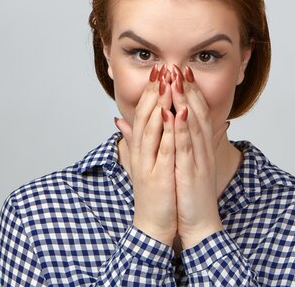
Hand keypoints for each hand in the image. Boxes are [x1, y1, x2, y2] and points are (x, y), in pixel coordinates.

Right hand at [114, 65, 176, 245]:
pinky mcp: (159, 175)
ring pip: (153, 128)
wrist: (154, 225)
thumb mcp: (143, 162)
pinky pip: (164, 149)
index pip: (144, 114)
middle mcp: (142, 153)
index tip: (159, 72)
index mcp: (142, 149)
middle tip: (162, 68)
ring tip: (167, 82)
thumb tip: (120, 120)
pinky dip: (168, 130)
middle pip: (146, 116)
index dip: (151, 92)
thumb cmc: (155, 194)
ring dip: (160, 104)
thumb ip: (134, 141)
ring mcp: (149, 163)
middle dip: (155, 91)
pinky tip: (174, 113)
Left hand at [169, 65, 227, 248]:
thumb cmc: (191, 195)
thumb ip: (178, 142)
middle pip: (197, 113)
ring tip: (176, 82)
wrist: (200, 224)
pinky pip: (186, 147)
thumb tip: (171, 123)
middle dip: (188, 89)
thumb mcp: (184, 164)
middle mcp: (202, 149)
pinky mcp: (192, 172)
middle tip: (180, 67)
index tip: (182, 72)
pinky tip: (174, 114)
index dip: (190, 92)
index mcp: (200, 147)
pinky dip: (180, 129)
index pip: (196, 113)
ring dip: (185, 102)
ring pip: (193, 125)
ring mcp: (199, 160)